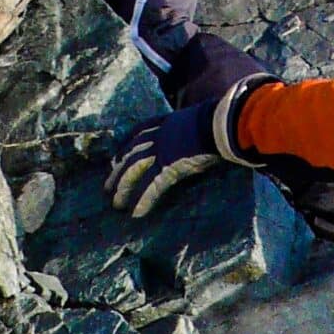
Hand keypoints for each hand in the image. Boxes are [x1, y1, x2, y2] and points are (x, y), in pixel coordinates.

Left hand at [105, 74, 276, 217]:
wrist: (225, 123)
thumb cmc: (223, 121)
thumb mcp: (203, 120)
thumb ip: (196, 129)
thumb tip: (204, 135)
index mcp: (168, 122)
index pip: (139, 132)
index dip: (125, 145)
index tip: (116, 156)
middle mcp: (160, 134)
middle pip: (131, 152)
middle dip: (117, 171)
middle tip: (108, 186)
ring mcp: (163, 150)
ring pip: (134, 169)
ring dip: (123, 187)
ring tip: (116, 204)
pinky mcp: (170, 166)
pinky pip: (151, 185)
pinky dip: (142, 199)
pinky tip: (136, 212)